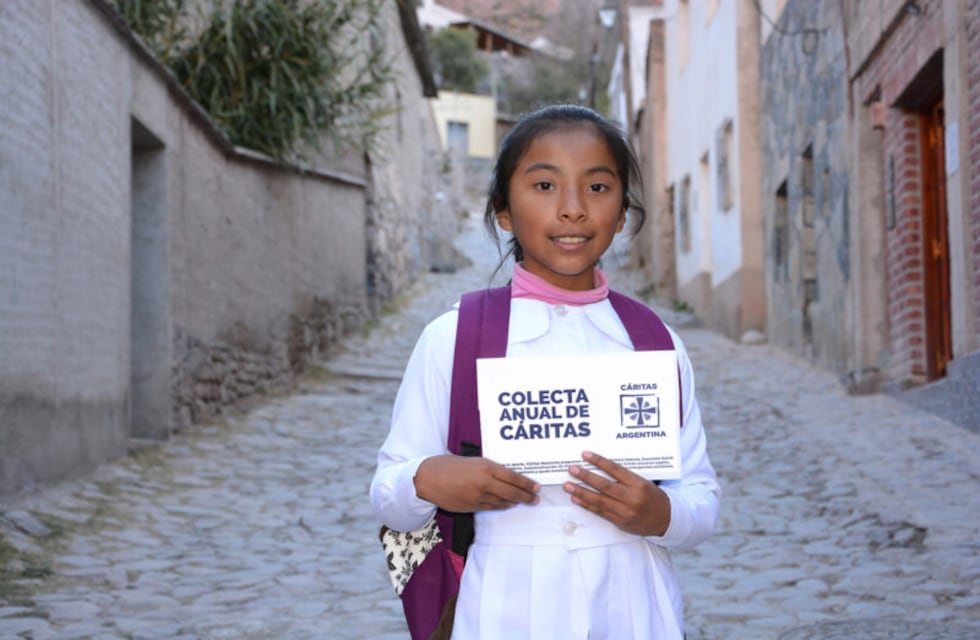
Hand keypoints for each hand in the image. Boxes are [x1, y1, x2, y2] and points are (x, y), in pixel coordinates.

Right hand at [415, 454, 539, 512]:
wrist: (428, 479)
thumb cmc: (449, 465)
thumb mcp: (472, 460)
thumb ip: (489, 468)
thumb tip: (507, 476)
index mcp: (486, 466)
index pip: (513, 477)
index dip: (527, 483)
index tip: (536, 487)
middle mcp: (484, 482)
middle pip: (512, 492)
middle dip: (526, 496)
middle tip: (535, 499)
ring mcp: (478, 496)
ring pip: (503, 502)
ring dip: (515, 502)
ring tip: (523, 501)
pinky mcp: (472, 507)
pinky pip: (491, 507)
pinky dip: (501, 506)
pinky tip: (507, 504)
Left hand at [563, 450, 670, 535]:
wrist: (666, 519)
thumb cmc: (653, 497)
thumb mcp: (643, 482)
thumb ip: (625, 477)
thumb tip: (601, 466)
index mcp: (639, 484)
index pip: (615, 470)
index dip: (599, 462)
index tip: (585, 455)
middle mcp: (632, 498)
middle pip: (605, 486)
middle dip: (586, 477)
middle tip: (572, 469)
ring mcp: (625, 511)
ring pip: (599, 500)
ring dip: (581, 492)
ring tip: (568, 485)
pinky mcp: (621, 522)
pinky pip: (600, 512)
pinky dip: (587, 505)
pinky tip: (576, 498)